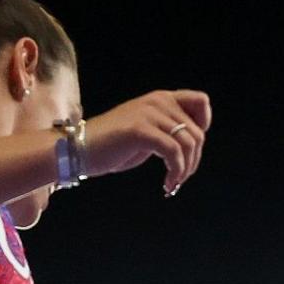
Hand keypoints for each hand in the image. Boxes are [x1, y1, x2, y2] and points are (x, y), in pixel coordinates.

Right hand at [82, 90, 211, 195]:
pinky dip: (175, 172)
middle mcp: (158, 101)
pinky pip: (173, 153)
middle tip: (179, 178)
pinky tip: (167, 184)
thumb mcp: (145, 130)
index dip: (204, 125)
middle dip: (193, 160)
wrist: (79, 149)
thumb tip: (192, 144)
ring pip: (188, 144)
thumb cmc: (111, 145)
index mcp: (161, 99)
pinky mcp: (140, 130)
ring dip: (185, 170)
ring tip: (173, 183)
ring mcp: (149, 114)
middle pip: (197, 132)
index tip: (190, 149)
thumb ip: (166, 129)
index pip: (201, 101)